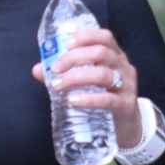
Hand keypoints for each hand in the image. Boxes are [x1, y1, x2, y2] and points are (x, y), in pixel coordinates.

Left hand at [32, 28, 141, 148]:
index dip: (86, 36)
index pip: (105, 37)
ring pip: (102, 74)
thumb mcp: (88, 83)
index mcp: (115, 57)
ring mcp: (127, 86)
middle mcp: (123, 68)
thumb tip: (38, 70)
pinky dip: (88, 99)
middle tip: (55, 69)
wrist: (126, 127)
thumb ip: (64, 74)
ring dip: (76, 77)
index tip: (67, 44)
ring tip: (57, 85)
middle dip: (74, 58)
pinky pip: (107, 100)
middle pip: (100, 53)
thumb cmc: (104, 98)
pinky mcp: (126, 106)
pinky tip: (73, 100)